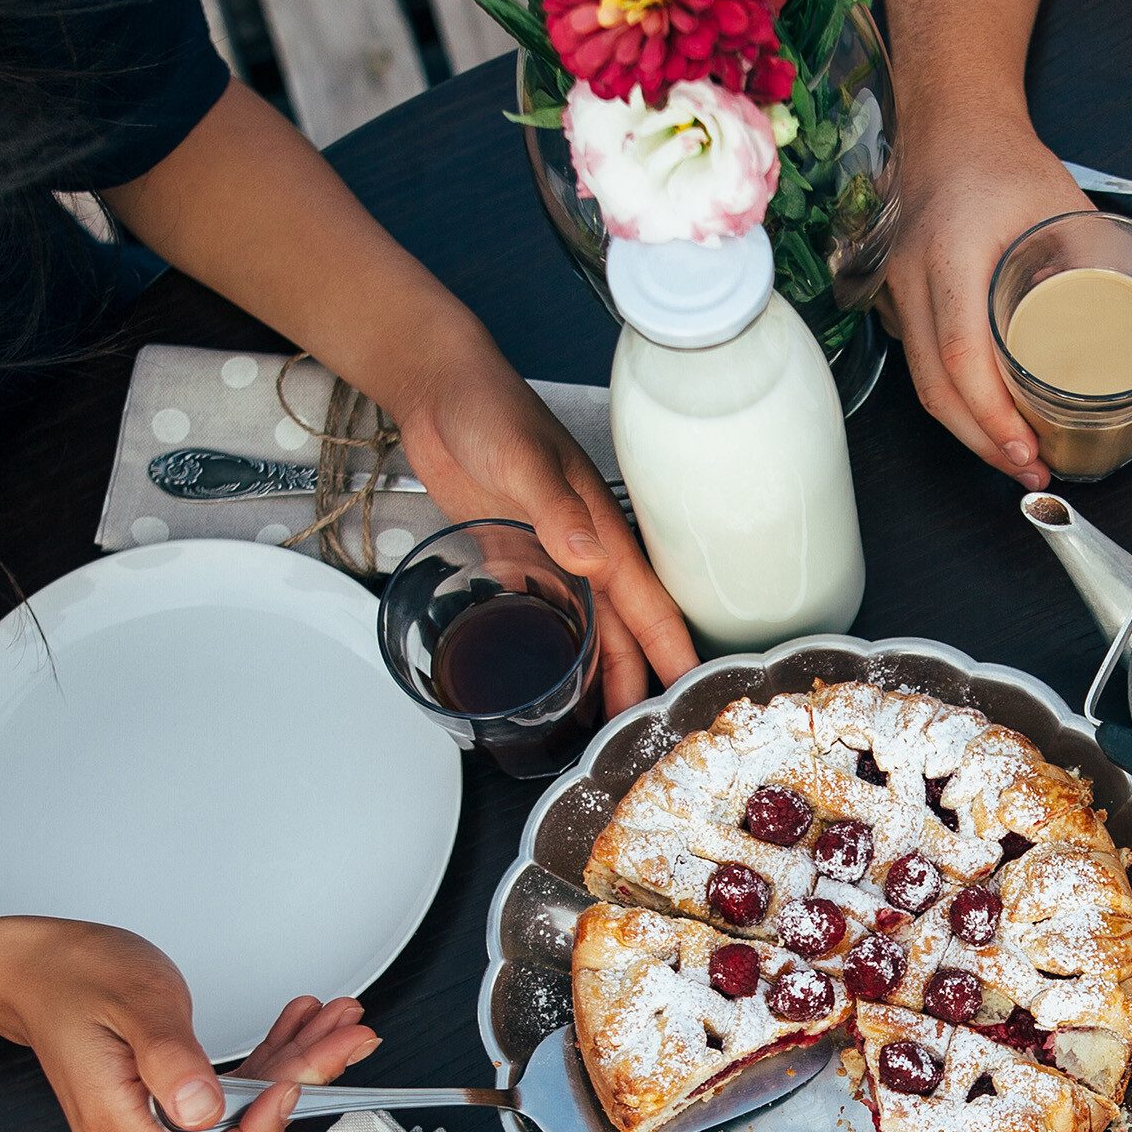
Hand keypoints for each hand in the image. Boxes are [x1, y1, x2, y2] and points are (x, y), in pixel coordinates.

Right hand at [0, 916, 376, 1131]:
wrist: (31, 968)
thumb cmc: (71, 976)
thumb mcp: (133, 1002)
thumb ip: (171, 1058)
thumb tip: (206, 1110)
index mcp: (119, 1125)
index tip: (290, 1086)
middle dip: (300, 1086)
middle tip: (348, 1036)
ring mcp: (153, 1122)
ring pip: (242, 1112)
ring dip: (295, 1065)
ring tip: (337, 1021)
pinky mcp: (167, 1101)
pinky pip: (230, 1093)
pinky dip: (269, 1059)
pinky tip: (300, 1026)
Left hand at [401, 338, 696, 714]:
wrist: (438, 388)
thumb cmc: (486, 410)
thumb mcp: (521, 459)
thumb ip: (555, 510)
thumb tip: (591, 559)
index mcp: (599, 533)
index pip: (649, 607)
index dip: (673, 654)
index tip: (693, 701)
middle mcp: (583, 553)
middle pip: (623, 633)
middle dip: (638, 685)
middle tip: (642, 743)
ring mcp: (551, 557)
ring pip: (589, 630)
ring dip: (599, 676)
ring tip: (601, 731)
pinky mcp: (515, 556)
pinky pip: (548, 614)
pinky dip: (558, 648)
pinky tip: (555, 680)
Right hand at [879, 109, 1089, 487]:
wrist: (948, 124)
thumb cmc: (1002, 161)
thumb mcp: (1063, 205)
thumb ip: (1096, 261)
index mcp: (953, 253)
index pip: (961, 353)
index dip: (992, 414)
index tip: (1026, 449)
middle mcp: (911, 276)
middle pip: (935, 387)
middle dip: (983, 442)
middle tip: (1030, 473)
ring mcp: (894, 291)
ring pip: (922, 384)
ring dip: (969, 431)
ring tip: (1017, 457)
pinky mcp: (894, 301)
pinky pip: (918, 364)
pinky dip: (953, 401)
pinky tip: (988, 418)